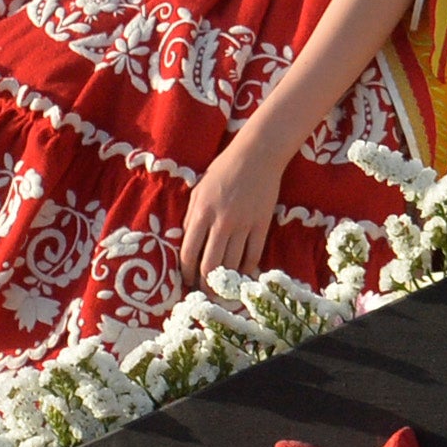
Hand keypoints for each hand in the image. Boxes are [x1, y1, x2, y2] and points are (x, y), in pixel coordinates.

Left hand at [180, 122, 285, 285]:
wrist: (258, 154)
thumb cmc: (223, 170)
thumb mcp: (198, 191)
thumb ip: (191, 218)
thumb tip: (185, 244)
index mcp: (201, 213)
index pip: (188, 253)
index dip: (185, 274)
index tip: (185, 281)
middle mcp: (221, 222)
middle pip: (209, 265)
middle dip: (204, 284)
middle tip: (203, 292)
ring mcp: (244, 224)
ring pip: (232, 263)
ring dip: (224, 281)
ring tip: (220, 290)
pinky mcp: (262, 224)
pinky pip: (253, 254)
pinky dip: (246, 269)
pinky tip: (241, 274)